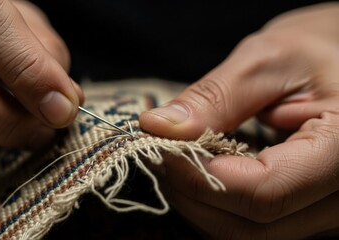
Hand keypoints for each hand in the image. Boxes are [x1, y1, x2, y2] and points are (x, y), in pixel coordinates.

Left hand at [140, 3, 338, 238]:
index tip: (160, 147)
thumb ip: (214, 99)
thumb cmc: (317, 50)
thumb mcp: (268, 60)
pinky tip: (204, 175)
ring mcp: (331, 213)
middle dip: (193, 194)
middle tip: (161, 154)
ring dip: (201, 206)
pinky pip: (257, 230)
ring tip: (179, 163)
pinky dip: (220, 208)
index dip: (199, 175)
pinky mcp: (313, 214)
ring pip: (250, 237)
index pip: (263, 190)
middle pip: (252, 228)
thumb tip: (158, 127)